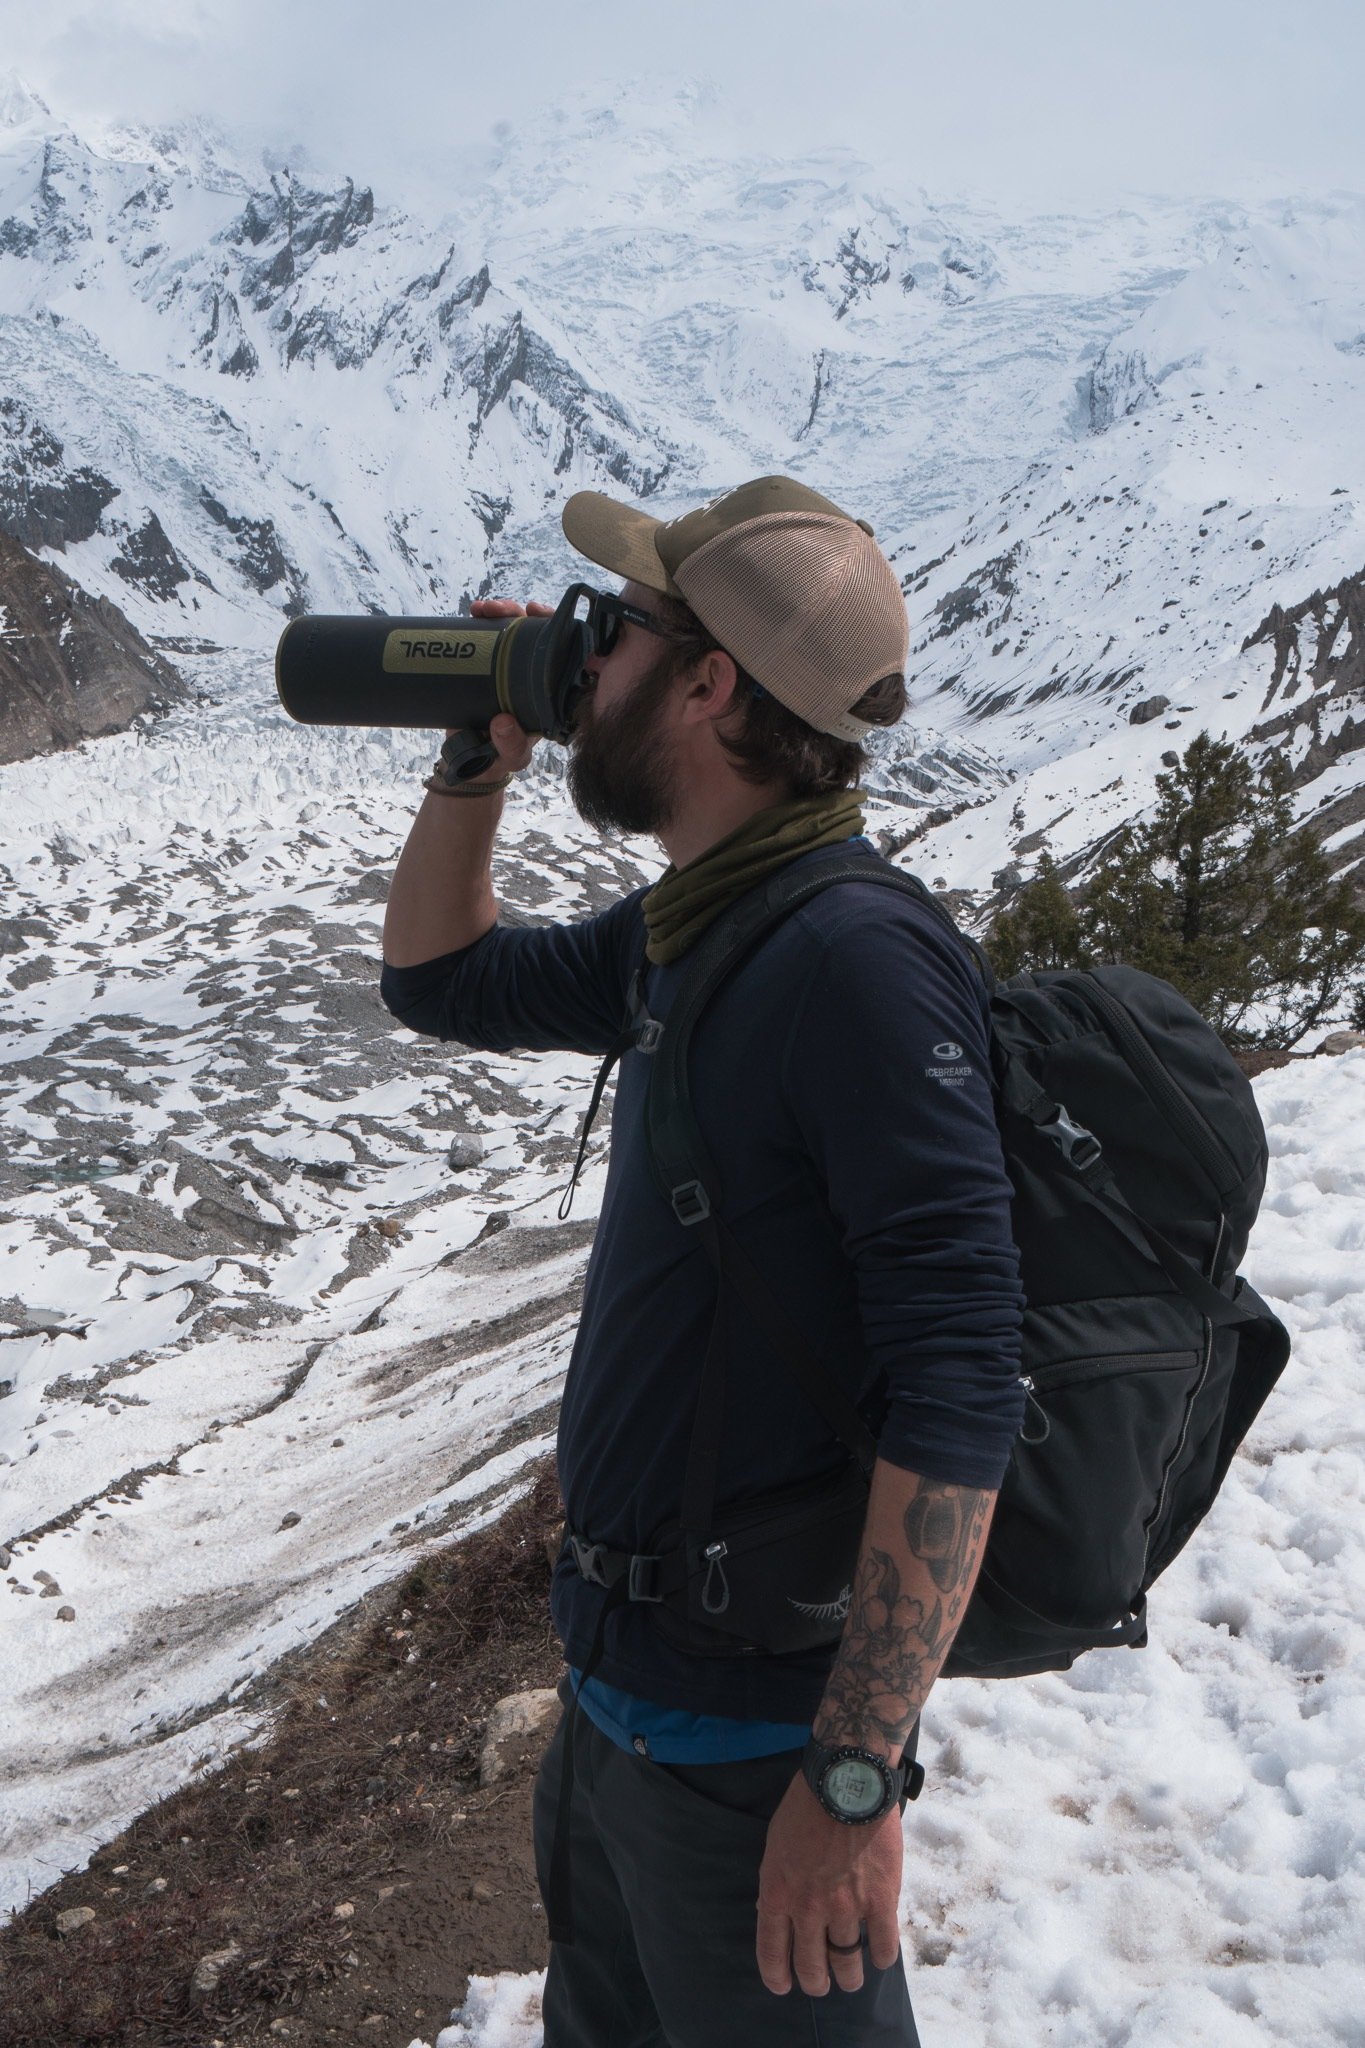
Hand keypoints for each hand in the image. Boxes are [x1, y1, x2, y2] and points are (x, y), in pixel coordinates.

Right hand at [447, 598, 554, 775]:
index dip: (561, 630)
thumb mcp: (510, 756)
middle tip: (509, 609)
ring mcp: (512, 667)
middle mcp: (536, 675)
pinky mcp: (489, 663)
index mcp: (553, 694)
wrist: (470, 758)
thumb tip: (502, 722)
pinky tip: (474, 612)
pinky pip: (489, 635)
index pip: (567, 654)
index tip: (542, 617)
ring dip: (502, 611)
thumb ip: (510, 745)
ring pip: (513, 628)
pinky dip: (483, 620)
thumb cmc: (501, 757)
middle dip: (525, 613)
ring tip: (484, 609)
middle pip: (539, 633)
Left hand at [755, 1770, 901, 1997]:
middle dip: (815, 1982)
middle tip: (821, 1983)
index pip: (772, 1952)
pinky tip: (879, 1956)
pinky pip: (883, 1947)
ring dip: (849, 1977)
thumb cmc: (806, 1805)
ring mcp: (847, 1908)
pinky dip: (881, 1957)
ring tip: (851, 1978)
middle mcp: (810, 1908)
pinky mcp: (880, 1900)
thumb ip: (776, 1883)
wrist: (847, 1779)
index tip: (784, 1986)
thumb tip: (773, 1913)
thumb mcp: (775, 1844)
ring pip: (847, 1963)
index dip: (777, 1976)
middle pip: (812, 1967)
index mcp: (779, 1893)